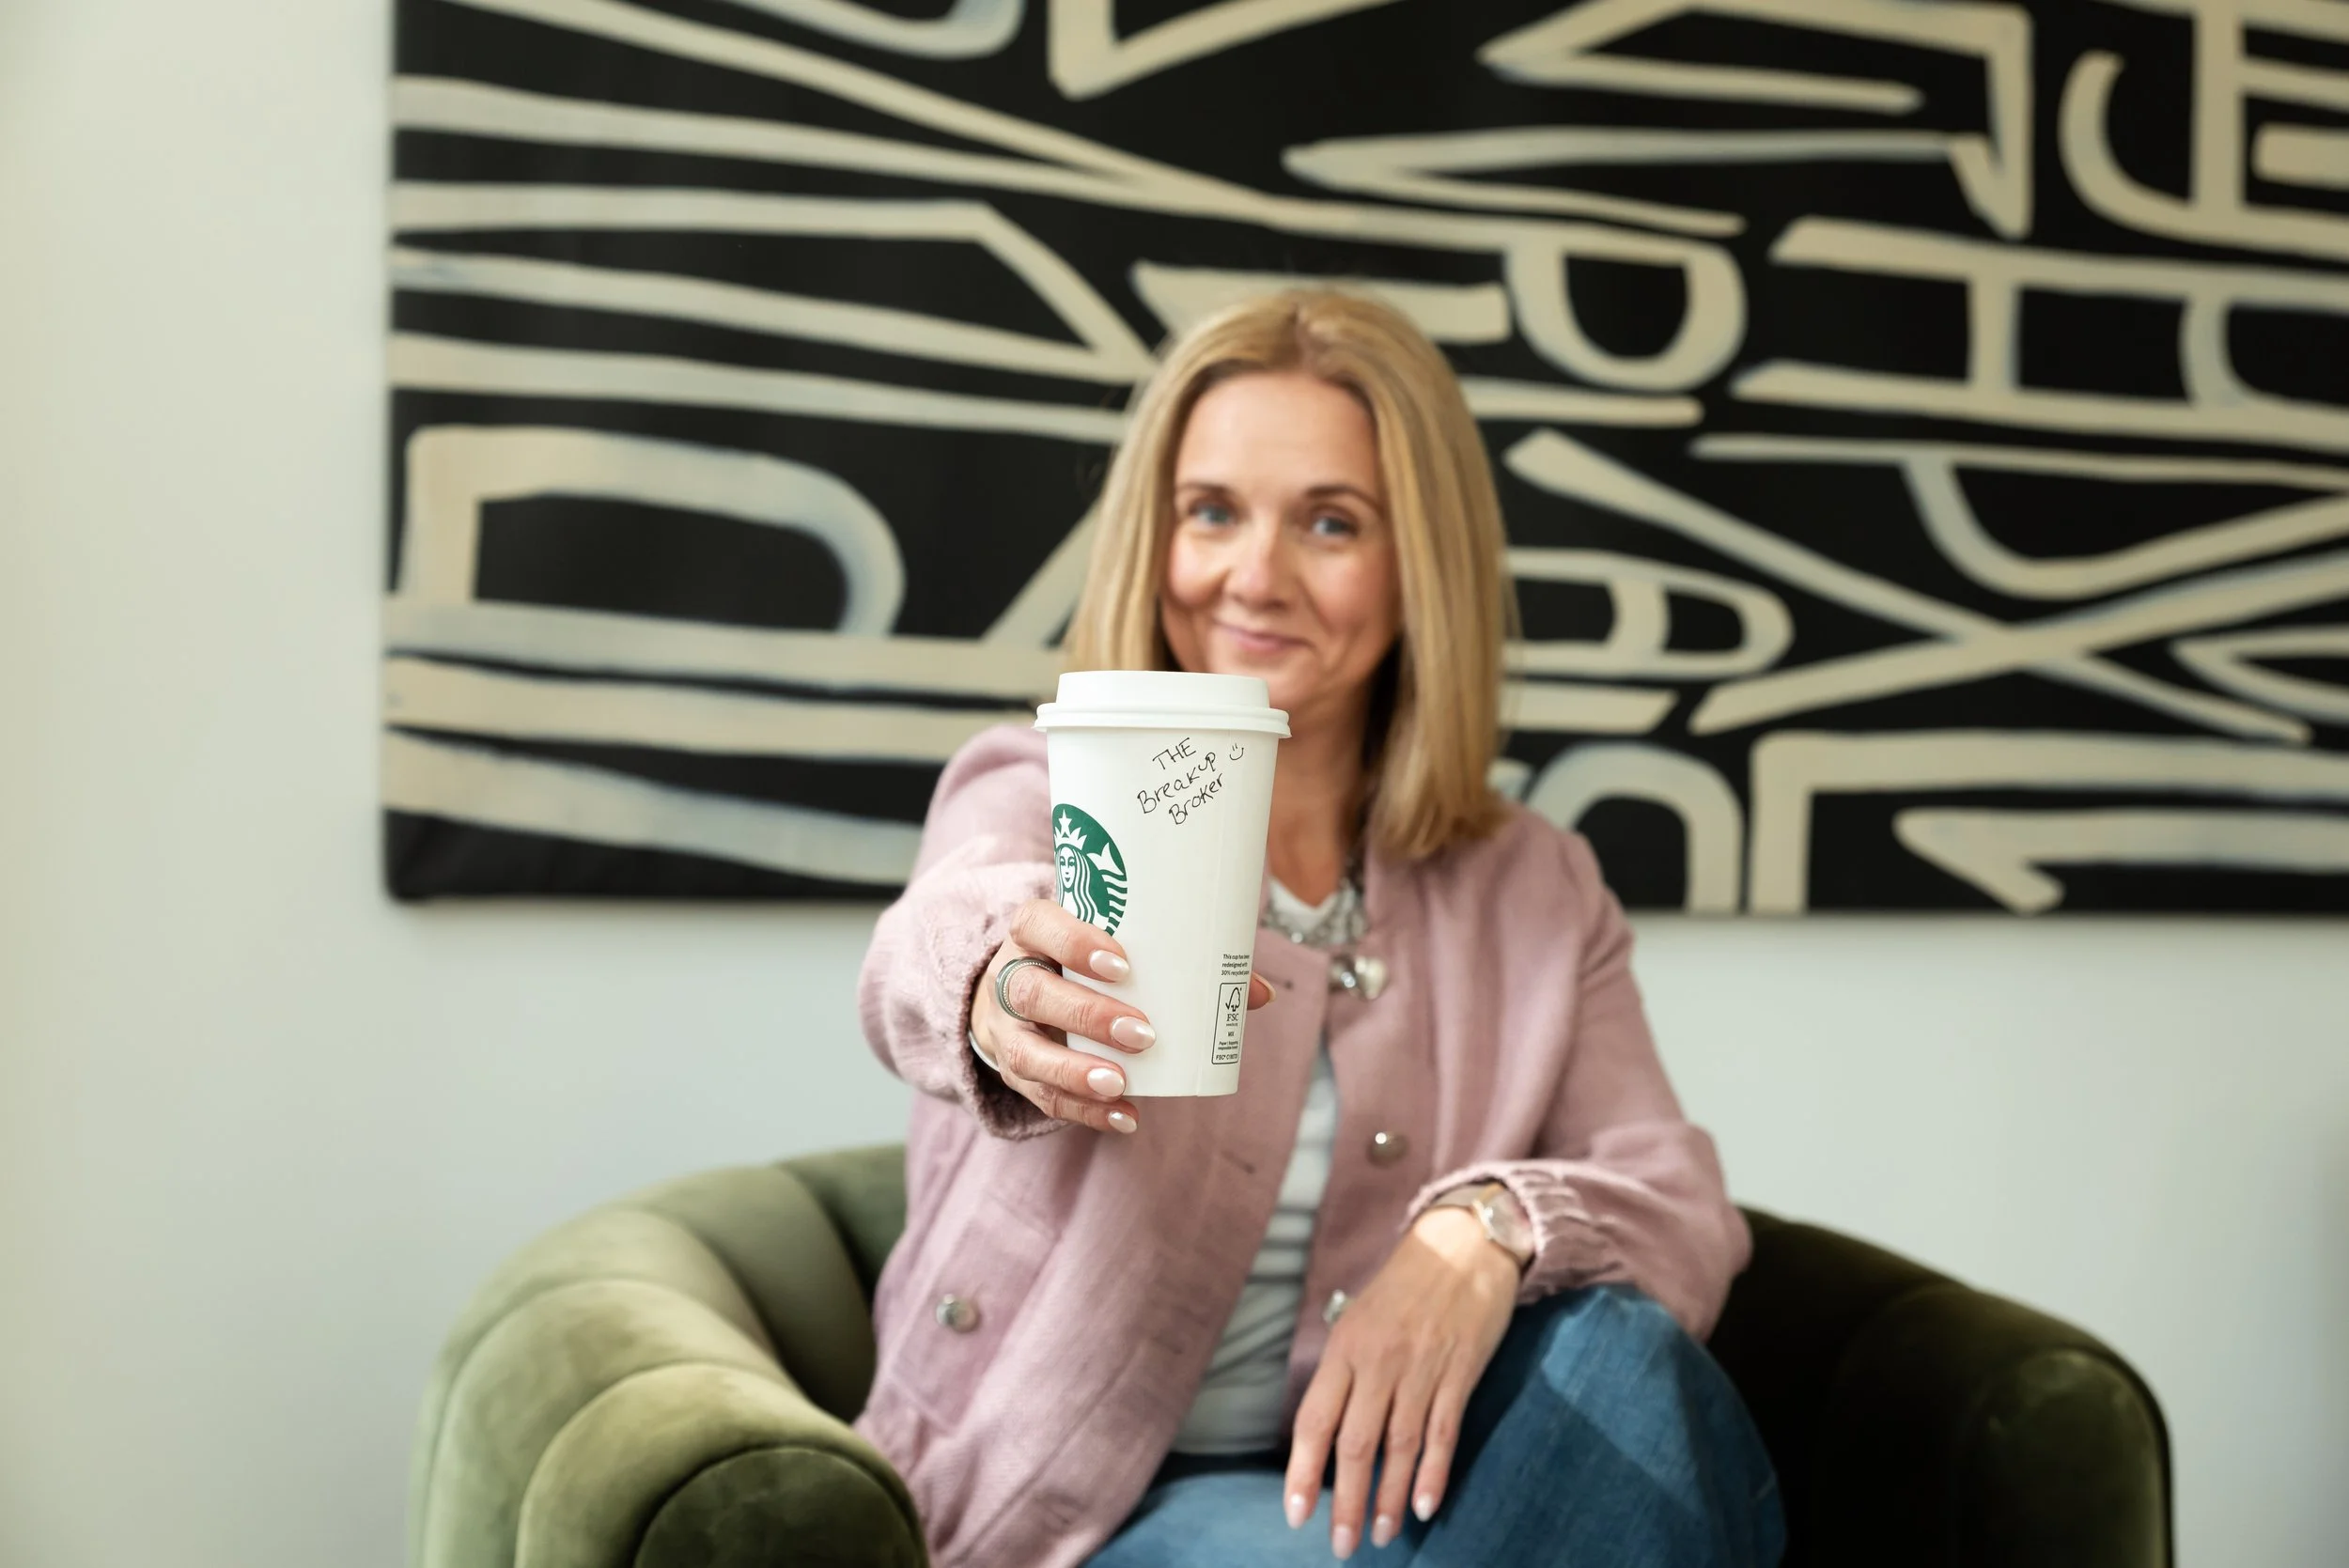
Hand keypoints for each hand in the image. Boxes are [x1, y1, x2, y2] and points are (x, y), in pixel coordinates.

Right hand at [973, 899, 1272, 1134]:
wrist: (1022, 990)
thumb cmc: (1085, 963)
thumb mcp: (1115, 948)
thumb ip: (1181, 963)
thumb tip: (1257, 993)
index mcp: (1034, 933)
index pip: (1037, 924)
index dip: (1073, 943)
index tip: (1124, 965)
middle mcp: (1011, 976)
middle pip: (1032, 992)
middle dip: (1088, 1015)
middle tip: (1143, 1034)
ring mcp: (1005, 1028)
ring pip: (1025, 1052)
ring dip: (1075, 1072)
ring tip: (1121, 1085)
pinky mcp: (1013, 1070)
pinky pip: (1040, 1095)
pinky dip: (1083, 1111)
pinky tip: (1123, 1117)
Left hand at [1283, 1207, 1518, 1557]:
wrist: (1465, 1245)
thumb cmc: (1406, 1283)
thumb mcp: (1359, 1316)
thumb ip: (1345, 1369)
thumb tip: (1328, 1425)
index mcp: (1345, 1348)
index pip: (1316, 1420)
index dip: (1303, 1472)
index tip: (1297, 1515)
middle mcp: (1379, 1362)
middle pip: (1356, 1444)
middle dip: (1348, 1502)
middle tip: (1342, 1546)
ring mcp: (1421, 1369)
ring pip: (1399, 1446)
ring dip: (1389, 1498)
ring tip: (1382, 1536)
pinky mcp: (1460, 1373)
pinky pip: (1444, 1432)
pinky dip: (1433, 1473)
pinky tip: (1424, 1507)